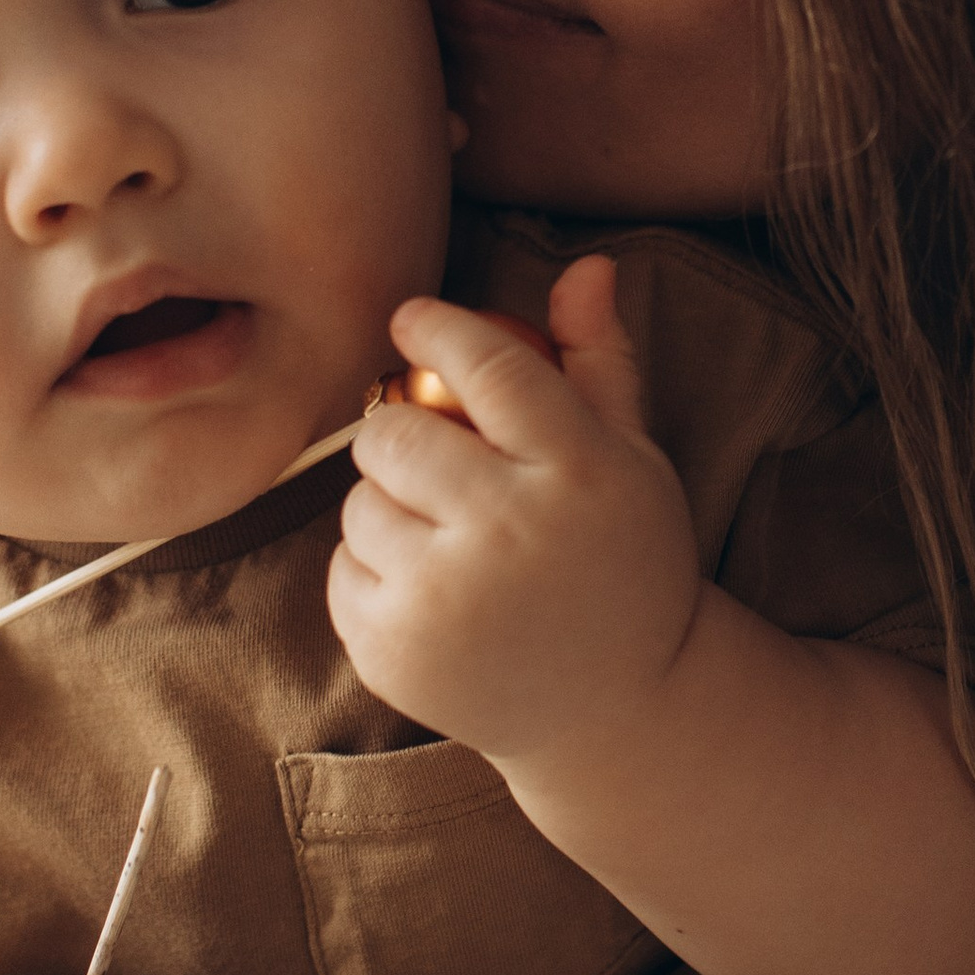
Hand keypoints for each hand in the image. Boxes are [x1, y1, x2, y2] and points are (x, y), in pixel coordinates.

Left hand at [330, 256, 701, 770]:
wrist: (613, 711)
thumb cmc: (621, 563)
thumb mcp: (632, 461)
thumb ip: (599, 361)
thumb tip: (586, 263)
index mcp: (580, 474)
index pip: (487, 366)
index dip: (436, 329)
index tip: (412, 319)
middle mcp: (512, 535)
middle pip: (395, 432)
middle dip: (401, 430)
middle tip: (432, 453)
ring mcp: (448, 601)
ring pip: (359, 501)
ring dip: (386, 502)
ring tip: (442, 534)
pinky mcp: (396, 653)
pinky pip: (342, 567)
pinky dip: (372, 568)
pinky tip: (430, 590)